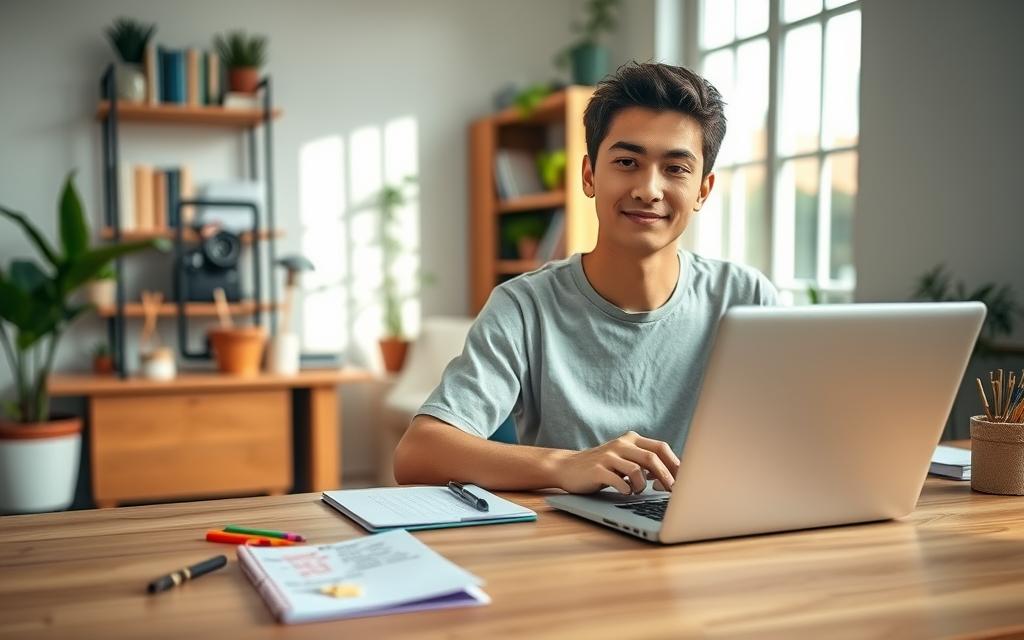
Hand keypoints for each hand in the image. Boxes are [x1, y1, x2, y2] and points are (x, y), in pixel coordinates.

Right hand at [554, 431, 679, 494]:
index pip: (660, 448)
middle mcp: (621, 444)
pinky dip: (626, 489)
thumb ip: (645, 464)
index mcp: (631, 439)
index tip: (684, 481)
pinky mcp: (597, 469)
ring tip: (638, 492)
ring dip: (643, 485)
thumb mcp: (624, 460)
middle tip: (671, 492)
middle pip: (651, 458)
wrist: (567, 467)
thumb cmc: (602, 467)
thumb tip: (672, 477)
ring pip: (636, 469)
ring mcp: (608, 455)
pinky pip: (618, 480)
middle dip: (666, 477)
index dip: (675, 464)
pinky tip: (625, 492)